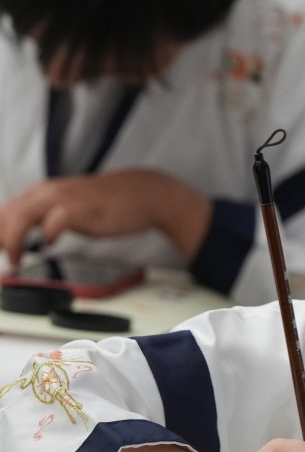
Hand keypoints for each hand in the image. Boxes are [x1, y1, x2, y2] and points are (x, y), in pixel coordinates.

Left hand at [0, 170, 212, 264]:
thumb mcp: (70, 208)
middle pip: (6, 215)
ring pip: (21, 217)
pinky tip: (51, 243)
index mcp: (42, 192)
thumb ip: (46, 218)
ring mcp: (63, 199)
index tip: (0, 250)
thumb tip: (26, 236)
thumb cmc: (110, 204)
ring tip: (14, 258)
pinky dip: (47, 235)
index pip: (5, 211)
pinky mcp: (81, 210)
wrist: (144, 195)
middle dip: (0, 239)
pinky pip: (53, 223)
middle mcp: (47, 192)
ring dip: (13, 241)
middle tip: (4, 259)